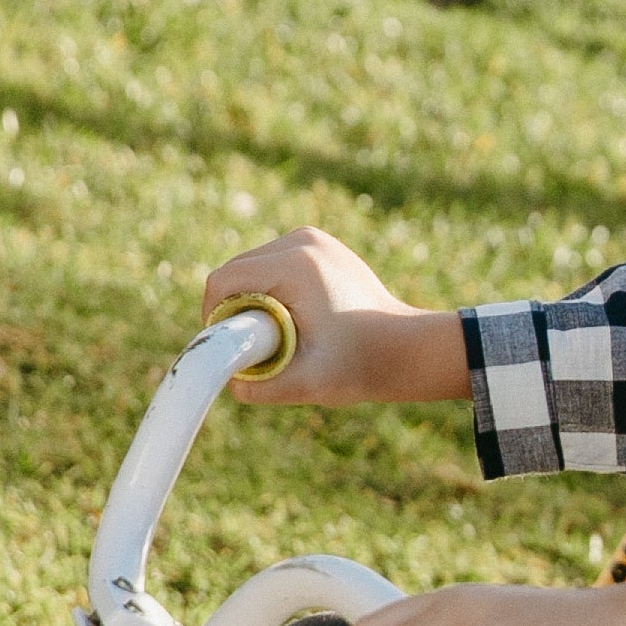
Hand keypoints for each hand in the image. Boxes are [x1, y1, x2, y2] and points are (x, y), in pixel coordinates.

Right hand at [201, 228, 468, 406]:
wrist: (409, 347)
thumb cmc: (364, 364)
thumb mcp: (309, 382)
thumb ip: (262, 387)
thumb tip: (228, 380)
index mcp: (295, 264)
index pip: (223, 280)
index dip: (215, 316)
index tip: (231, 347)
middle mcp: (301, 240)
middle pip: (237, 271)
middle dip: (237, 309)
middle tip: (259, 347)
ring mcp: (311, 238)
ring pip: (253, 267)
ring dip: (254, 299)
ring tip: (281, 334)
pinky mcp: (318, 245)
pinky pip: (274, 265)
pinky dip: (273, 290)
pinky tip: (294, 318)